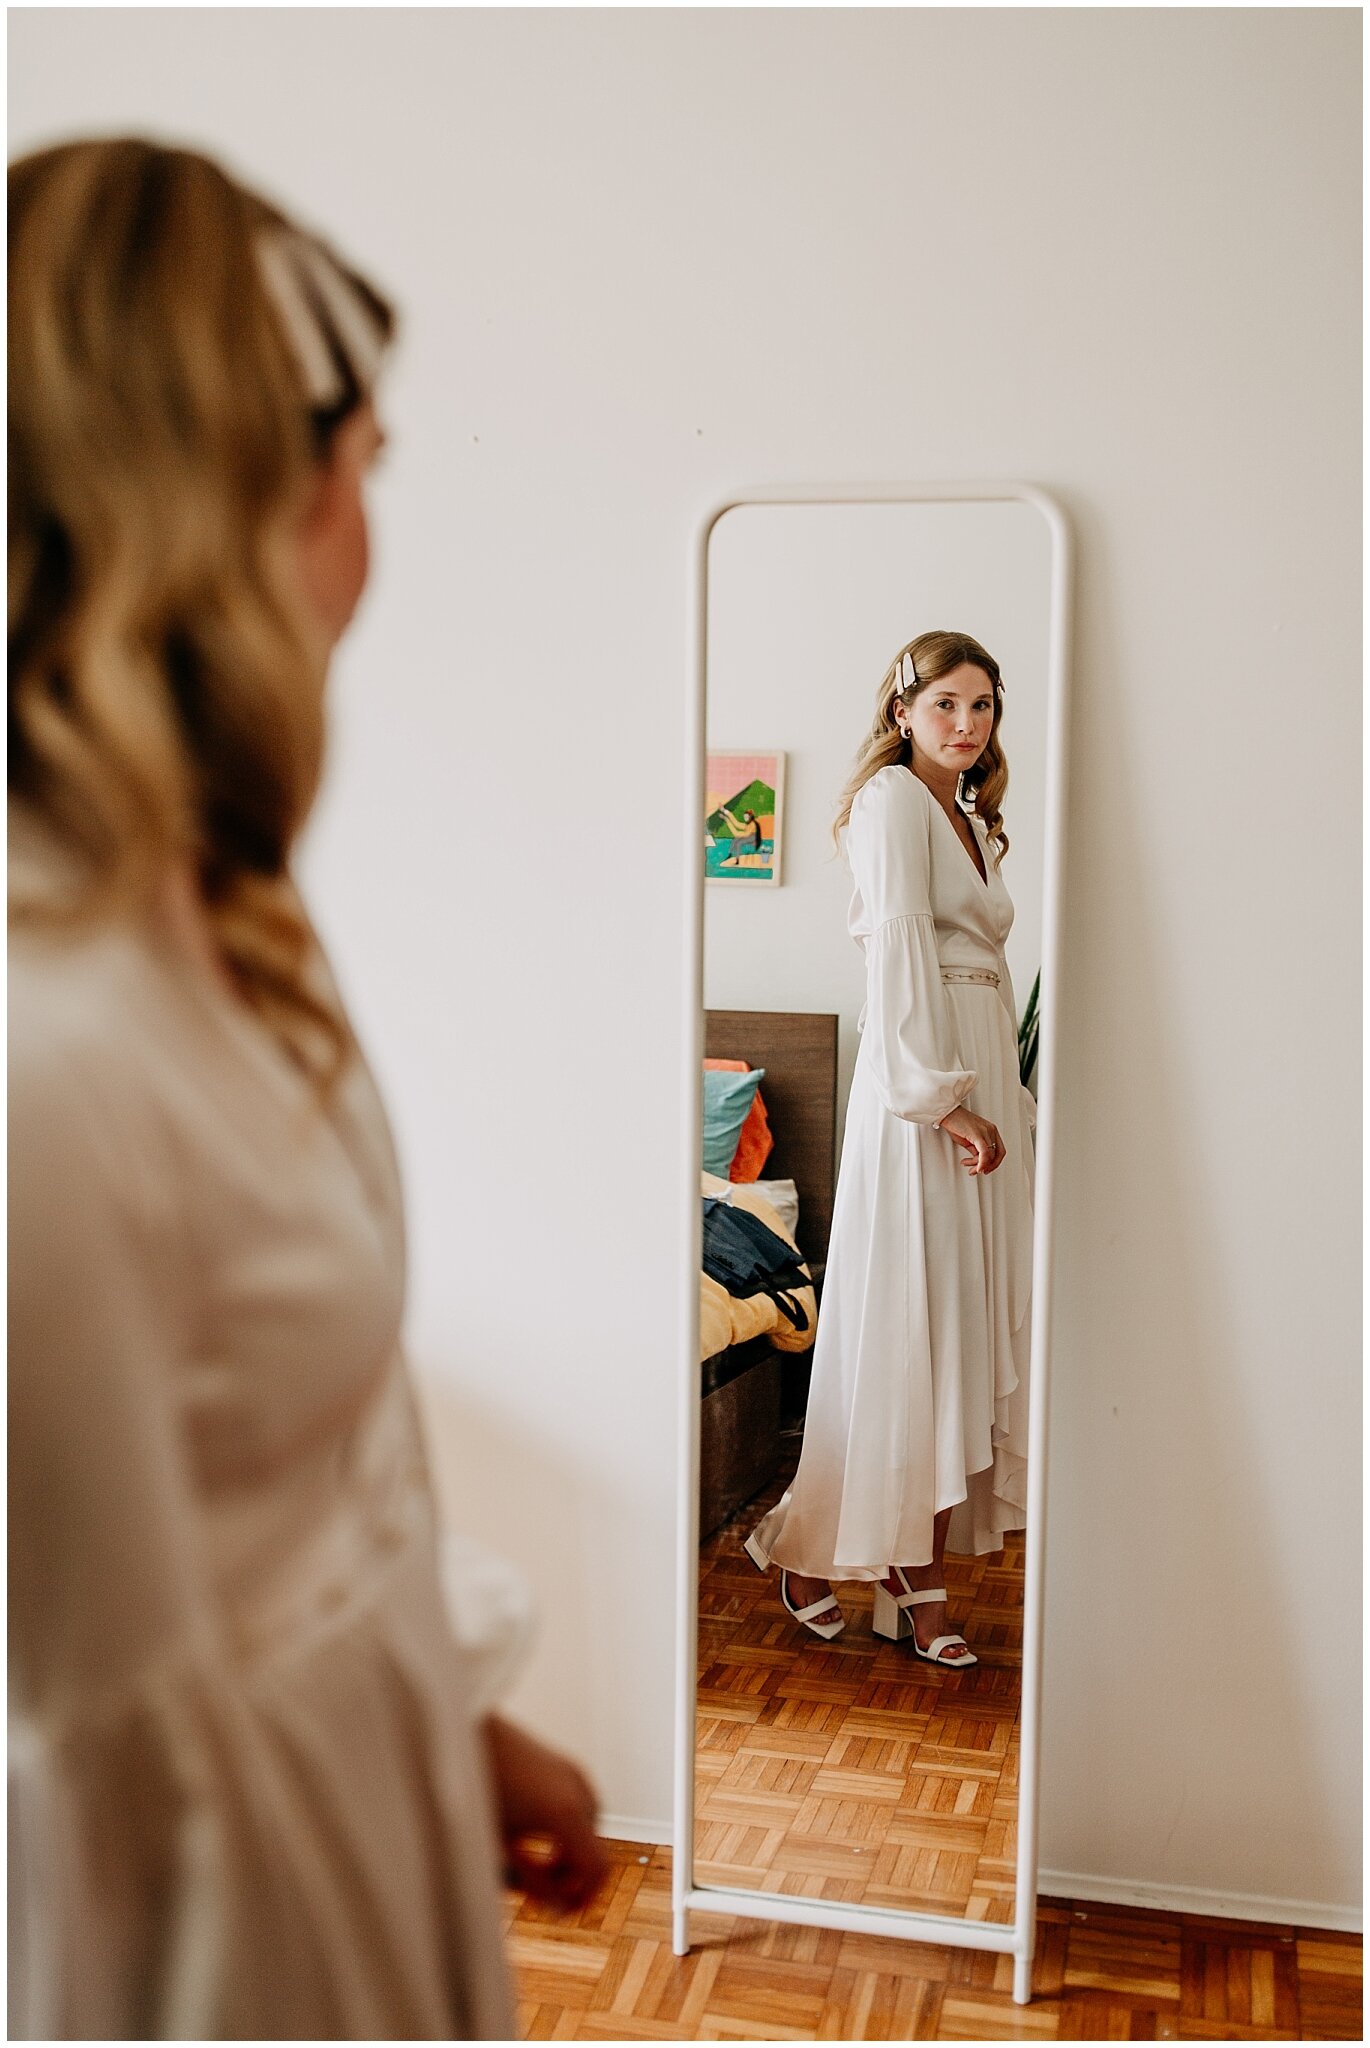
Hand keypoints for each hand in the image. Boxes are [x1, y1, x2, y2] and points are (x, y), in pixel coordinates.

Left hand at [482, 1713, 607, 1909]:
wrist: (461, 1730)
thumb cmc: (473, 1788)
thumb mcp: (495, 1848)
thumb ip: (527, 1883)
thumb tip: (552, 1901)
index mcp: (565, 1813)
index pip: (597, 1869)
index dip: (581, 1897)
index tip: (554, 1910)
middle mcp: (577, 1790)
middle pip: (593, 1850)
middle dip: (568, 1876)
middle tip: (531, 1886)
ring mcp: (572, 1773)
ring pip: (586, 1829)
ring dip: (565, 1852)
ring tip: (524, 1858)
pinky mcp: (561, 1764)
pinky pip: (577, 1807)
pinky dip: (562, 1829)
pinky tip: (528, 1833)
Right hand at [937, 1105, 1004, 1173]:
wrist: (947, 1112)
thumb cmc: (956, 1123)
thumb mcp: (969, 1139)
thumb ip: (976, 1149)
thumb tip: (978, 1160)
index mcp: (991, 1130)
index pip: (1000, 1151)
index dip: (995, 1163)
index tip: (986, 1169)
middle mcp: (991, 1130)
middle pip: (996, 1155)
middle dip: (986, 1167)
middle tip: (976, 1171)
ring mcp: (986, 1132)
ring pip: (989, 1156)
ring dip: (979, 1166)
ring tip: (968, 1166)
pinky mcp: (978, 1134)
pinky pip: (984, 1153)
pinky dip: (981, 1163)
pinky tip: (976, 1168)